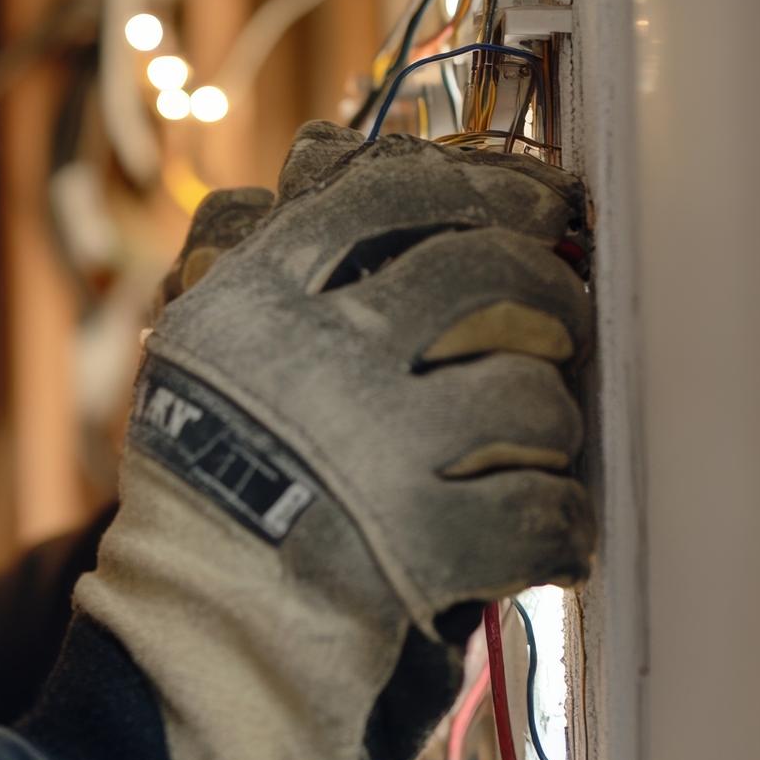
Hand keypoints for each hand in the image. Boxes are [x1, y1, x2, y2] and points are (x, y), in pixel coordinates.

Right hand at [75, 122, 596, 759]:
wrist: (196, 622)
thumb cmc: (208, 467)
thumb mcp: (206, 335)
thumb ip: (265, 239)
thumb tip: (329, 137)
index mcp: (253, 298)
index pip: (383, 192)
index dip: (475, 178)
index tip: (531, 193)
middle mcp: (316, 360)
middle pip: (475, 267)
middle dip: (544, 275)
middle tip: (563, 293)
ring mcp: (376, 453)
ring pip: (528, 388)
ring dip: (553, 411)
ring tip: (537, 431)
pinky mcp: (425, 549)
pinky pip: (545, 510)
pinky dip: (559, 521)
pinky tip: (540, 521)